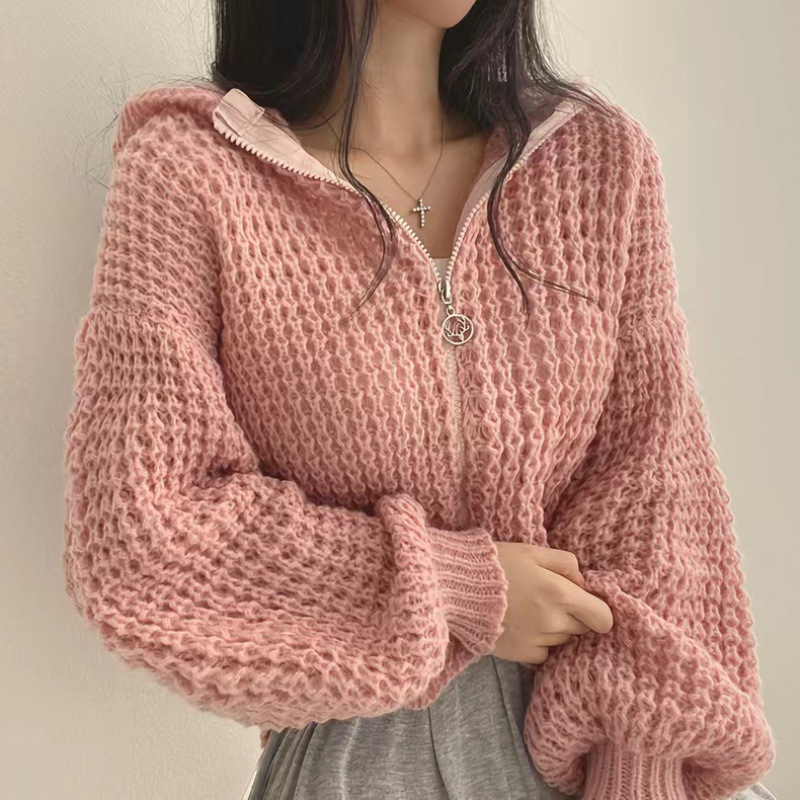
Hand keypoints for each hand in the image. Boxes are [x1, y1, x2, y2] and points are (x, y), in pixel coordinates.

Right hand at [490, 542, 613, 664]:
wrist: (457, 587)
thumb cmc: (496, 564)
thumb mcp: (532, 551)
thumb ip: (565, 563)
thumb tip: (582, 581)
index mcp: (561, 594)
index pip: (603, 618)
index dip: (597, 610)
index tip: (584, 603)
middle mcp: (553, 622)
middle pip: (581, 627)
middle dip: (571, 614)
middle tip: (546, 598)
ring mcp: (538, 641)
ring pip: (561, 639)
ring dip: (553, 628)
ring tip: (527, 609)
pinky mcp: (521, 655)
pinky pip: (543, 653)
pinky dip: (537, 643)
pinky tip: (520, 625)